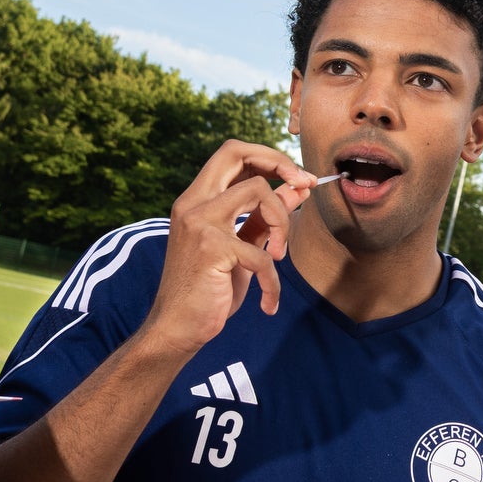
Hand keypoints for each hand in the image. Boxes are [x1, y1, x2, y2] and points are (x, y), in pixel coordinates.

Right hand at [136, 140, 317, 355]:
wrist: (177, 329)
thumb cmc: (209, 289)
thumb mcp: (242, 248)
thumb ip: (266, 218)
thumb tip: (298, 189)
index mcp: (196, 199)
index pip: (231, 153)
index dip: (268, 157)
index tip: (297, 178)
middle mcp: (193, 203)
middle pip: (237, 153)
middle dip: (280, 164)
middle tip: (305, 186)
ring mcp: (199, 223)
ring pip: (258, 192)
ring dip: (283, 224)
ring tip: (278, 257)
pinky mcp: (211, 249)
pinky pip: (261, 254)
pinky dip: (272, 282)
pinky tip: (268, 302)